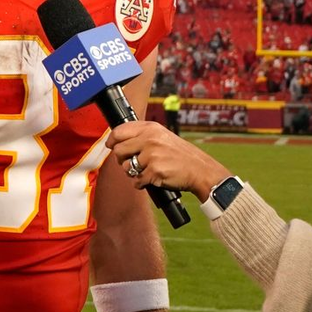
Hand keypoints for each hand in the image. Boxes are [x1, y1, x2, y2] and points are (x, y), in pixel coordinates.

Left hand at [106, 121, 228, 200]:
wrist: (200, 170)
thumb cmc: (180, 155)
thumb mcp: (162, 136)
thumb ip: (142, 136)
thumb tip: (117, 141)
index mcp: (150, 128)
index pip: (119, 131)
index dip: (112, 140)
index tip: (111, 145)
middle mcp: (149, 139)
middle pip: (118, 150)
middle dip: (121, 160)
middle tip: (131, 163)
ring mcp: (151, 155)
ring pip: (126, 167)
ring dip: (132, 173)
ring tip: (146, 171)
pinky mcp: (154, 171)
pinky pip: (137, 181)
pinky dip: (142, 183)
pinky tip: (153, 179)